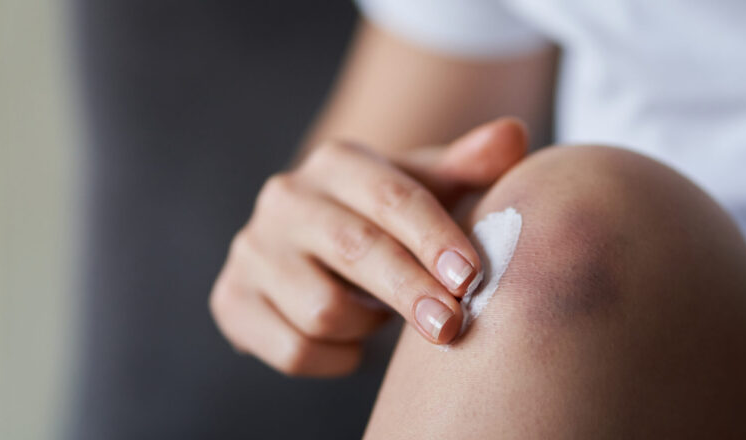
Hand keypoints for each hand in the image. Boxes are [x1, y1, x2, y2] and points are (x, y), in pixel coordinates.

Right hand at [209, 118, 527, 375]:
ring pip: (323, 310)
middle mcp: (286, 198)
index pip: (394, 197)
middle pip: (357, 250)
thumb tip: (514, 134)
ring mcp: (252, 250)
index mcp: (337, 162)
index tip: (470, 278)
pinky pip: (294, 349)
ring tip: (381, 316)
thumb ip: (470, 164)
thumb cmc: (385, 216)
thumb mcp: (427, 187)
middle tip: (451, 326)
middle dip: (411, 291)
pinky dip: (335, 359)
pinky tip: (350, 344)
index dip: (434, 239)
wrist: (313, 246)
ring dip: (368, 326)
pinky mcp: (232, 300)